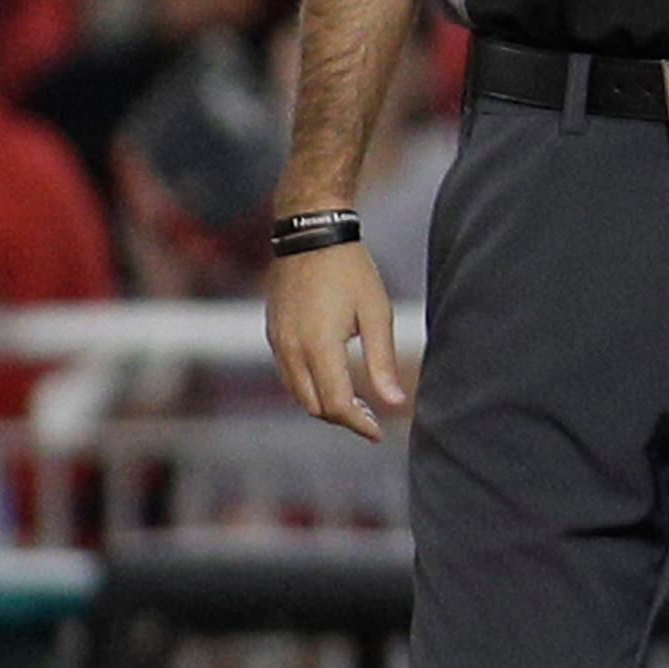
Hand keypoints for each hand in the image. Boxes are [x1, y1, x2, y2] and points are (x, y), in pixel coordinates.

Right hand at [266, 239, 412, 438]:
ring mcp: (277, 343)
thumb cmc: (351, 271)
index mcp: (319, 346)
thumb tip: (395, 403)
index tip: (379, 433)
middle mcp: (291, 350)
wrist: (310, 235)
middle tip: (372, 421)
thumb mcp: (376, 313)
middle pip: (314, 406)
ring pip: (298, 394)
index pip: (336, 404)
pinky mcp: (273, 334)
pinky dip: (310, 388)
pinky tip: (334, 381)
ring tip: (358, 405)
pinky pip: (289, 375)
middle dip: (343, 419)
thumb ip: (382, 360)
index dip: (360, 424)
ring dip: (325, 406)